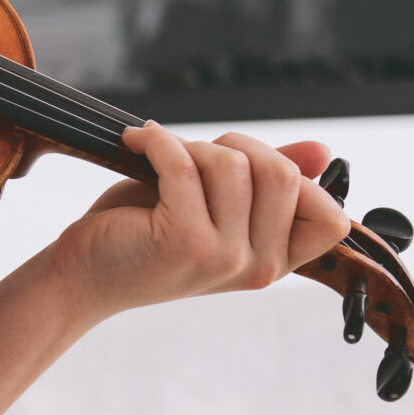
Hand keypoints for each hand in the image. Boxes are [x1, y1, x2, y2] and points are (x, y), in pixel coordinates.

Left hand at [53, 125, 349, 321]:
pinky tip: (135, 141)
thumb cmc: (144, 232)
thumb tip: (323, 151)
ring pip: (232, 165)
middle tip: (190, 152)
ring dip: (188, 145)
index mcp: (274, 261)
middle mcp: (258, 267)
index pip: (331, 217)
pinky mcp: (183, 241)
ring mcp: (224, 257)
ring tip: (157, 155)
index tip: (239, 164)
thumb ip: (264, 180)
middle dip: (233, 146)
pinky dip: (155, 140)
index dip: (290, 174)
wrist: (83, 273)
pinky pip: (182, 164)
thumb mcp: (213, 204)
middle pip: (283, 175)